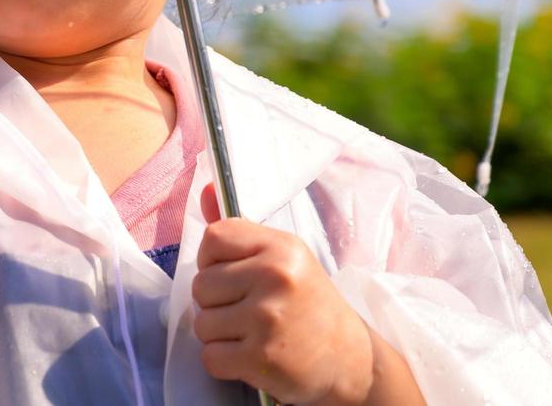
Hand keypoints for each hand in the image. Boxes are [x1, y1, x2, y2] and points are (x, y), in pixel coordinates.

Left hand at [191, 183, 375, 404]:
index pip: (213, 238)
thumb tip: (206, 189)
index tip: (233, 276)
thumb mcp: (285, 257)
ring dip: (220, 335)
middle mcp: (275, 277)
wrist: (350, 360)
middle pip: (200, 285)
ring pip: (202, 323)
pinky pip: (211, 357)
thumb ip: (240, 230)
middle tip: (248, 311)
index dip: (212, 261)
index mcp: (281, 247)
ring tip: (252, 334)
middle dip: (216, 303)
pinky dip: (224, 362)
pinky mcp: (261, 357)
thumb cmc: (310, 304)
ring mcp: (267, 319)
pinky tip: (250, 356)